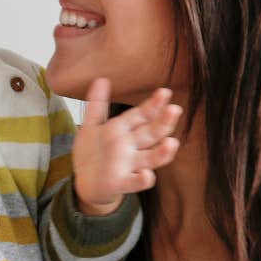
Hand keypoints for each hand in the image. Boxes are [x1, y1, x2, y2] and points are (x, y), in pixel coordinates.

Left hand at [73, 78, 181, 213]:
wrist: (86, 183)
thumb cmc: (93, 153)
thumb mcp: (92, 126)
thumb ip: (98, 104)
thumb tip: (101, 77)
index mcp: (125, 130)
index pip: (142, 115)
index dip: (153, 105)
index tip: (165, 92)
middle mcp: (132, 147)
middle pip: (151, 134)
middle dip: (163, 123)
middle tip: (175, 110)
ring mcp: (129, 166)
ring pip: (150, 158)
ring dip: (162, 152)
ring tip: (172, 143)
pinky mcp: (121, 183)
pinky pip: (134, 182)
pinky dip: (142, 180)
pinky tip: (148, 176)